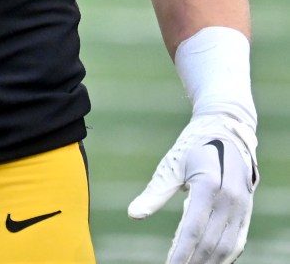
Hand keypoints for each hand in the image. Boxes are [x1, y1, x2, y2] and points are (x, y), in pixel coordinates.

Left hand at [128, 114, 257, 263]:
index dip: (180, 253)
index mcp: (209, 185)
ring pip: (226, 248)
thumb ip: (155, 192)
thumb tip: (132, 214)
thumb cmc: (194, 146)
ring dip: (208, 263)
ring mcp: (242, 206)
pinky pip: (237, 242)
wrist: (226, 130)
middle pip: (210, 244)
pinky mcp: (247, 211)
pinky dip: (223, 258)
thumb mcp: (172, 164)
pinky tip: (208, 262)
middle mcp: (229, 199)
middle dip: (192, 261)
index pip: (193, 230)